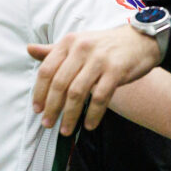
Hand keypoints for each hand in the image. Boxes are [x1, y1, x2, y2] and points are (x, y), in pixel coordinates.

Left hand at [28, 24, 161, 135]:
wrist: (140, 40)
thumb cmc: (106, 46)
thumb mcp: (79, 43)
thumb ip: (54, 50)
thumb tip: (29, 49)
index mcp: (69, 42)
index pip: (46, 70)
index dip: (39, 92)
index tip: (37, 109)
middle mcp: (82, 48)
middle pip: (59, 84)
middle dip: (52, 108)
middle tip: (48, 124)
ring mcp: (99, 59)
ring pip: (77, 93)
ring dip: (70, 115)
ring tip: (66, 130)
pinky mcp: (116, 70)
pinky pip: (99, 98)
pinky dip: (92, 115)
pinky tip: (89, 125)